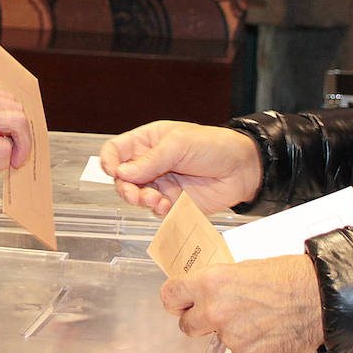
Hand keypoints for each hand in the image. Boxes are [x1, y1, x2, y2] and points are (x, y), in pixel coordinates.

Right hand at [0, 73, 28, 177]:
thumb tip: (6, 127)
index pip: (6, 94)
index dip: (17, 117)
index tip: (14, 136)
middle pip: (16, 107)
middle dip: (23, 134)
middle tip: (15, 153)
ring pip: (16, 123)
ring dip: (19, 147)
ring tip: (4, 162)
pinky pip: (1, 147)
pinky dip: (4, 161)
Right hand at [99, 120, 261, 215]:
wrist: (243, 169)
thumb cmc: (215, 146)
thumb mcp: (179, 144)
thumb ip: (150, 160)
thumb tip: (122, 172)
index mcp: (148, 141)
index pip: (116, 150)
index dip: (109, 161)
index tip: (113, 170)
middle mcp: (150, 163)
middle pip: (122, 178)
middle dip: (125, 188)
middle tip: (136, 194)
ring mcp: (161, 184)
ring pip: (135, 196)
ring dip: (141, 200)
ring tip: (156, 201)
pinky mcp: (173, 203)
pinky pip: (154, 211)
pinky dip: (156, 210)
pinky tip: (166, 206)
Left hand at [158, 255, 322, 352]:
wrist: (321, 298)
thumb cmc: (290, 278)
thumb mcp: (244, 267)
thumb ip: (218, 283)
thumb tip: (204, 292)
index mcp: (211, 283)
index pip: (170, 296)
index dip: (176, 300)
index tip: (179, 302)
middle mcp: (216, 312)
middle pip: (187, 326)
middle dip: (200, 321)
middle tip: (221, 315)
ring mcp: (232, 339)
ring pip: (221, 342)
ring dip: (234, 335)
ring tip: (261, 320)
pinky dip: (254, 349)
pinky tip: (271, 334)